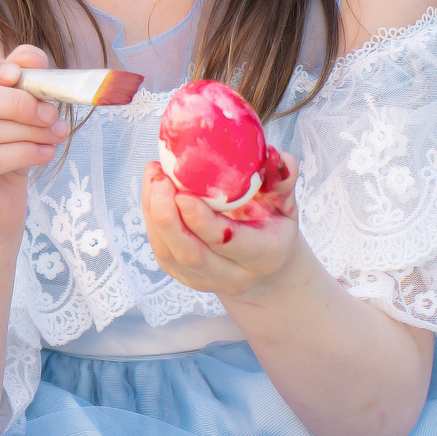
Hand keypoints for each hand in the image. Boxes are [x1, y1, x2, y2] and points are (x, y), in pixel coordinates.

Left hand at [139, 149, 299, 302]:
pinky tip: (152, 191)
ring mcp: (206, 280)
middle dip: (168, 217)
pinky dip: (151, 220)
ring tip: (153, 177)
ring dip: (154, 214)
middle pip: (191, 254)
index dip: (202, 220)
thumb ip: (282, 178)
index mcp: (264, 255)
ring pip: (170, 254)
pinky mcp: (184, 276)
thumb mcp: (285, 201)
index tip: (182, 192)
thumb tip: (274, 155)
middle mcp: (234, 275)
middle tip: (160, 178)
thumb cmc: (273, 223)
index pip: (227, 241)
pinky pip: (161, 251)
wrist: (265, 261)